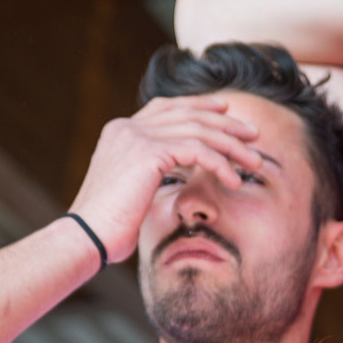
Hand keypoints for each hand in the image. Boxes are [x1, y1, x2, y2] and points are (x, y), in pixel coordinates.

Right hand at [66, 96, 264, 263]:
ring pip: (198, 131)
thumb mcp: (131, 188)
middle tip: (253, 135)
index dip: (198, 106)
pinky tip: (234, 180)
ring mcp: (136, 136)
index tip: (225, 111)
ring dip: (232, 147)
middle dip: (225, 123)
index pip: (167, 108)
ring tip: (255, 163)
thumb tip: (174, 168)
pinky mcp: (148, 152)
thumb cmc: (109, 225)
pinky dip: (220, 164)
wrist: (88, 237)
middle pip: (188, 115)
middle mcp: (127, 127)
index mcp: (120, 131)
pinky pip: (197, 151)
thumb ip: (149, 169)